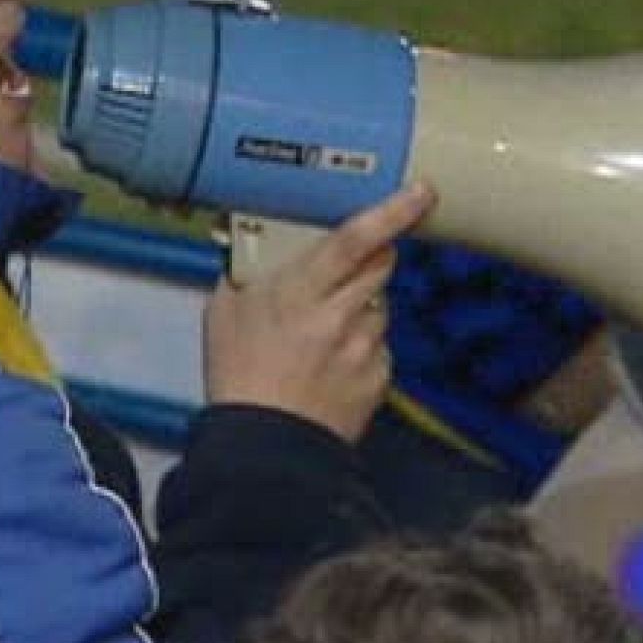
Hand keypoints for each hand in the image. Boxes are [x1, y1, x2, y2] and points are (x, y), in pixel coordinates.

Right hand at [201, 181, 436, 442]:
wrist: (263, 449)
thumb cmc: (239, 379)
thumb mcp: (223, 312)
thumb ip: (243, 273)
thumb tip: (248, 247)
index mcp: (300, 293)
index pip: (353, 240)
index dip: (390, 211)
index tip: (418, 193)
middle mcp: (339, 316)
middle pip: (382, 264)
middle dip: (374, 254)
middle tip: (349, 265)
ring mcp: (364, 349)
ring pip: (380, 306)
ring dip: (361, 308)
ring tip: (322, 334)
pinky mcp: (379, 378)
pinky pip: (380, 347)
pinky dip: (362, 348)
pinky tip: (331, 366)